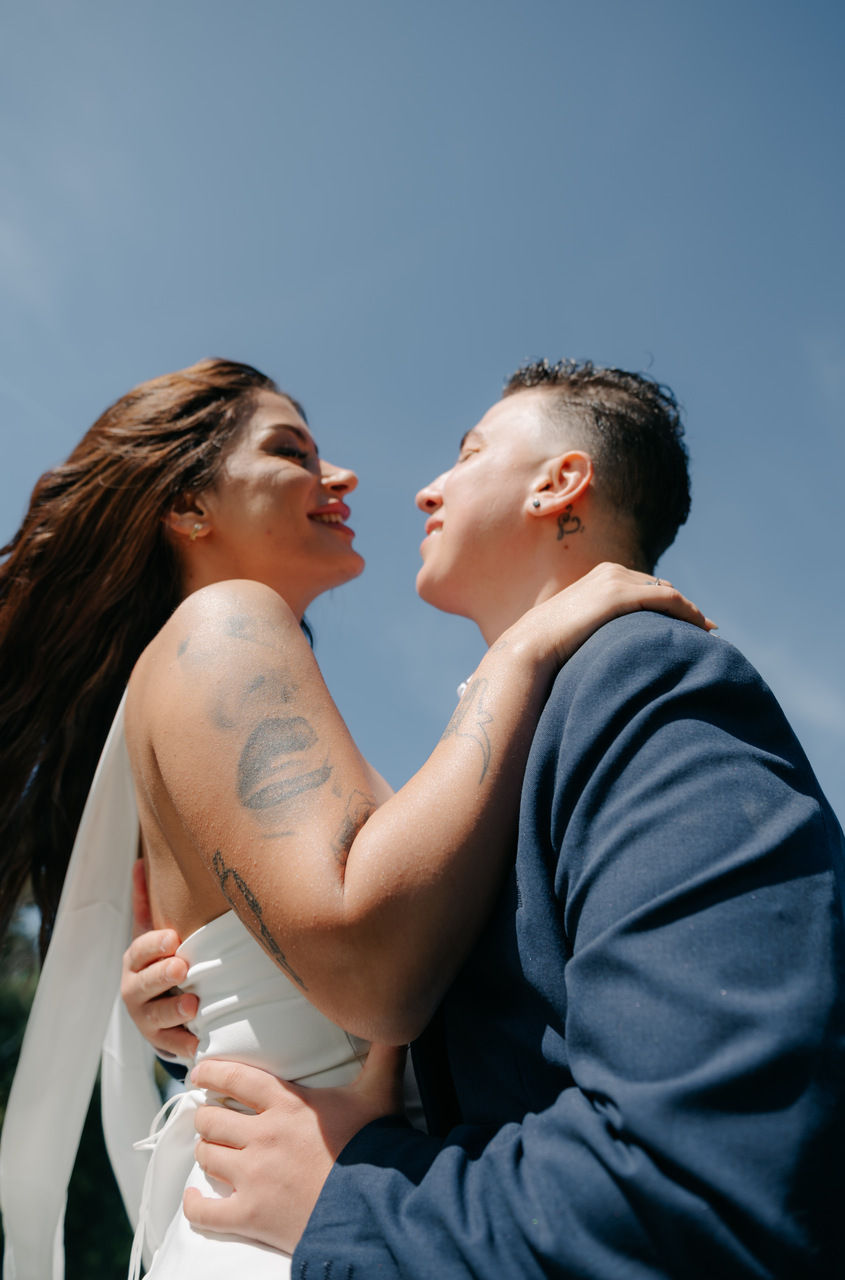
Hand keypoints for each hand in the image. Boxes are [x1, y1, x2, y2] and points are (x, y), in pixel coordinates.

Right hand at [120, 859, 197, 1058]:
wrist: (158, 1006)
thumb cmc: (161, 960)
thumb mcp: (152, 933)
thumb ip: (146, 903)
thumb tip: (139, 862)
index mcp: (134, 962)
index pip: (139, 951)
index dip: (154, 945)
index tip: (173, 938)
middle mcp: (134, 991)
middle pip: (143, 985)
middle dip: (162, 976)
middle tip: (182, 968)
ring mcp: (146, 1019)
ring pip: (156, 1018)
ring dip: (175, 1011)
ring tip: (194, 1005)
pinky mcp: (161, 1042)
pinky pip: (173, 1046)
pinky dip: (186, 1045)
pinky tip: (200, 1043)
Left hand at [185, 1043, 406, 1251]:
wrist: (376, 1205)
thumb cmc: (375, 1144)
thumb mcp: (381, 1092)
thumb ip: (385, 1052)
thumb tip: (396, 1021)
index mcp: (287, 1104)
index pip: (235, 1079)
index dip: (212, 1073)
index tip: (200, 1072)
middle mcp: (263, 1136)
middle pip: (213, 1119)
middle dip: (208, 1117)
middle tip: (213, 1118)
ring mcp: (254, 1177)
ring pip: (207, 1157)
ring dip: (207, 1152)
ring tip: (213, 1150)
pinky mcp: (251, 1215)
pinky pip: (204, 1212)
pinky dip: (194, 1204)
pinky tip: (195, 1198)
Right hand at [507, 562, 714, 669]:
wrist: (530, 647)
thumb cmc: (547, 647)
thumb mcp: (574, 630)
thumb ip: (593, 627)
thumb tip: (603, 646)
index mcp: (600, 576)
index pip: (644, 585)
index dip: (668, 604)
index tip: (686, 623)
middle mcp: (610, 571)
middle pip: (659, 586)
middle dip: (682, 607)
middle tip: (704, 629)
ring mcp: (615, 580)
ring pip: (667, 592)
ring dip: (690, 611)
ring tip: (707, 632)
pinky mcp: (620, 595)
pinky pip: (667, 599)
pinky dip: (688, 612)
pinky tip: (702, 630)